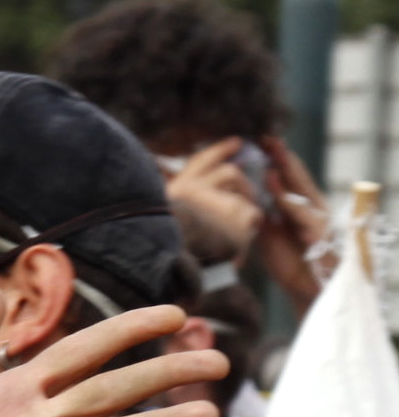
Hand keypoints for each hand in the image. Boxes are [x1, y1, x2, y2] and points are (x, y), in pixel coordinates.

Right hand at [162, 138, 265, 264]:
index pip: (202, 161)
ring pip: (244, 195)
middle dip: (241, 184)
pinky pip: (253, 214)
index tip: (237, 142)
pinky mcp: (236, 219)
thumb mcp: (164, 220)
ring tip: (234, 229)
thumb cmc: (170, 251)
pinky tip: (239, 239)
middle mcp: (195, 191)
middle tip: (246, 194)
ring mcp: (217, 203)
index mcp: (175, 191)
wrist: (172, 273)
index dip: (220, 150)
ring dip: (243, 209)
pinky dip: (249, 226)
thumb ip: (183, 201)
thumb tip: (205, 185)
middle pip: (229, 173)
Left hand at [257, 136, 331, 309]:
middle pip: (296, 176)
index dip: (275, 160)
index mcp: (299, 206)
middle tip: (268, 137)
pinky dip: (290, 202)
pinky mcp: (320, 232)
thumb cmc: (290, 262)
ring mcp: (318, 217)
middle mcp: (311, 206)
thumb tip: (242, 202)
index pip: (287, 178)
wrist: (307, 288)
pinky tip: (277, 191)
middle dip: (282, 156)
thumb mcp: (269, 236)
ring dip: (288, 170)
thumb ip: (260, 217)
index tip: (260, 142)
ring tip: (275, 152)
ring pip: (301, 189)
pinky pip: (303, 214)